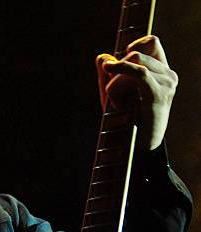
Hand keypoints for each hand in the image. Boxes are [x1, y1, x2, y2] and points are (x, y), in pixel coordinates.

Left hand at [95, 35, 177, 150]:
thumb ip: (107, 75)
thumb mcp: (113, 95)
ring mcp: (167, 83)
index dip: (133, 45)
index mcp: (162, 72)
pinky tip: (111, 90)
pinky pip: (139, 73)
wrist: (136, 150)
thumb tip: (102, 57)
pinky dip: (121, 80)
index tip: (117, 63)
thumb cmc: (125, 124)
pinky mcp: (160, 94)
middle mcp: (168, 75)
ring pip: (135, 63)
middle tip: (111, 91)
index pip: (152, 42)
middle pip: (139, 51)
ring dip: (118, 80)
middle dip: (119, 67)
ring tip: (116, 102)